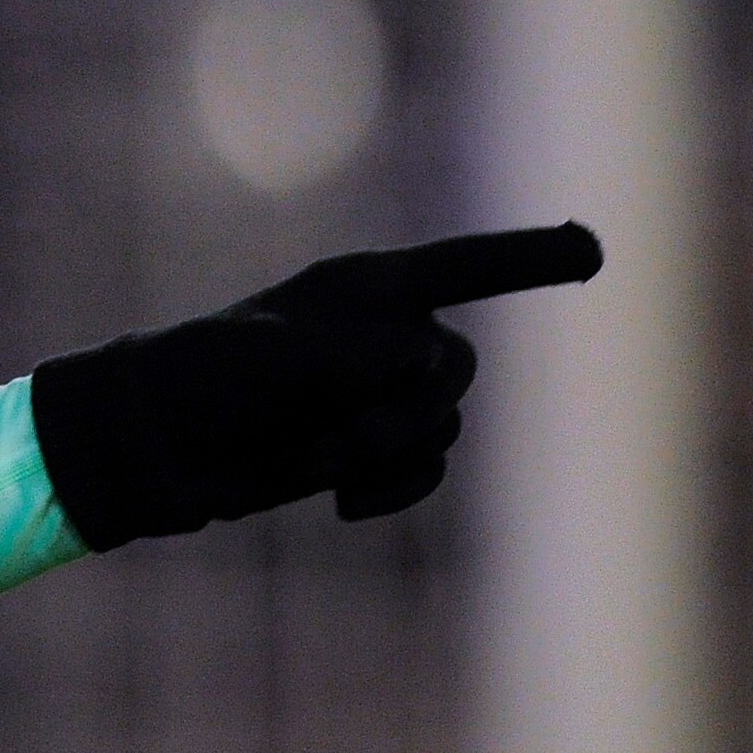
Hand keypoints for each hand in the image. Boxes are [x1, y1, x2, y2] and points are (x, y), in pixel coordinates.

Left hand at [27, 222, 602, 550]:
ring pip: (442, 427)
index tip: (595, 248)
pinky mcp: (368, 448)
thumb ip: (350, 352)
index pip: (463, 267)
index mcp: (361, 291)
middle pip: (457, 369)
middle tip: (336, 428)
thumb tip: (427, 356)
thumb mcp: (266, 355)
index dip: (530, 258)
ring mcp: (376, 393)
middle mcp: (380, 335)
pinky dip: (393, 489)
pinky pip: (425, 471)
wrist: (158, 446)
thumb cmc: (198, 378)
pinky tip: (342, 504)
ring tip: (321, 459)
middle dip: (409, 406)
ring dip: (389, 452)